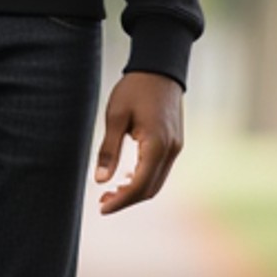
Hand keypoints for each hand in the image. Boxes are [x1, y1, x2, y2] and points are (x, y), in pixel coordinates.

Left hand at [94, 71, 183, 212]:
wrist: (160, 69)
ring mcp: (176, 147)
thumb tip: (100, 180)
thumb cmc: (135, 89)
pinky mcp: (175, 144)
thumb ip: (108, 150)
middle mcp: (171, 150)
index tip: (102, 207)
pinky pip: (161, 170)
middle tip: (103, 201)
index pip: (140, 185)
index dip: (121, 201)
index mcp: (156, 144)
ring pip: (157, 182)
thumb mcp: (115, 116)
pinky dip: (145, 179)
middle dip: (127, 199)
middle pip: (150, 189)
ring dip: (136, 191)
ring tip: (112, 192)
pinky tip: (127, 176)